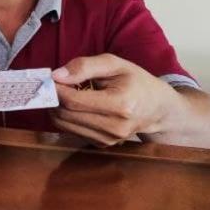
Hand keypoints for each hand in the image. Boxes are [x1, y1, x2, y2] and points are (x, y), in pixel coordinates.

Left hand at [49, 54, 176, 146]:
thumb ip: (84, 66)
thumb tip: (56, 76)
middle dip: (54, 98)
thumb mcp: (115, 64)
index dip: (56, 89)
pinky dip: (68, 117)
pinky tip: (78, 105)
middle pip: (66, 114)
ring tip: (68, 92)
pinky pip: (72, 131)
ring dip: (58, 108)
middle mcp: (114, 127)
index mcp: (120, 105)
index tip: (51, 78)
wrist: (157, 108)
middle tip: (56, 84)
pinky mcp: (102, 145)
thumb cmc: (136, 82)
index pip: (73, 101)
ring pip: (65, 125)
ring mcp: (108, 139)